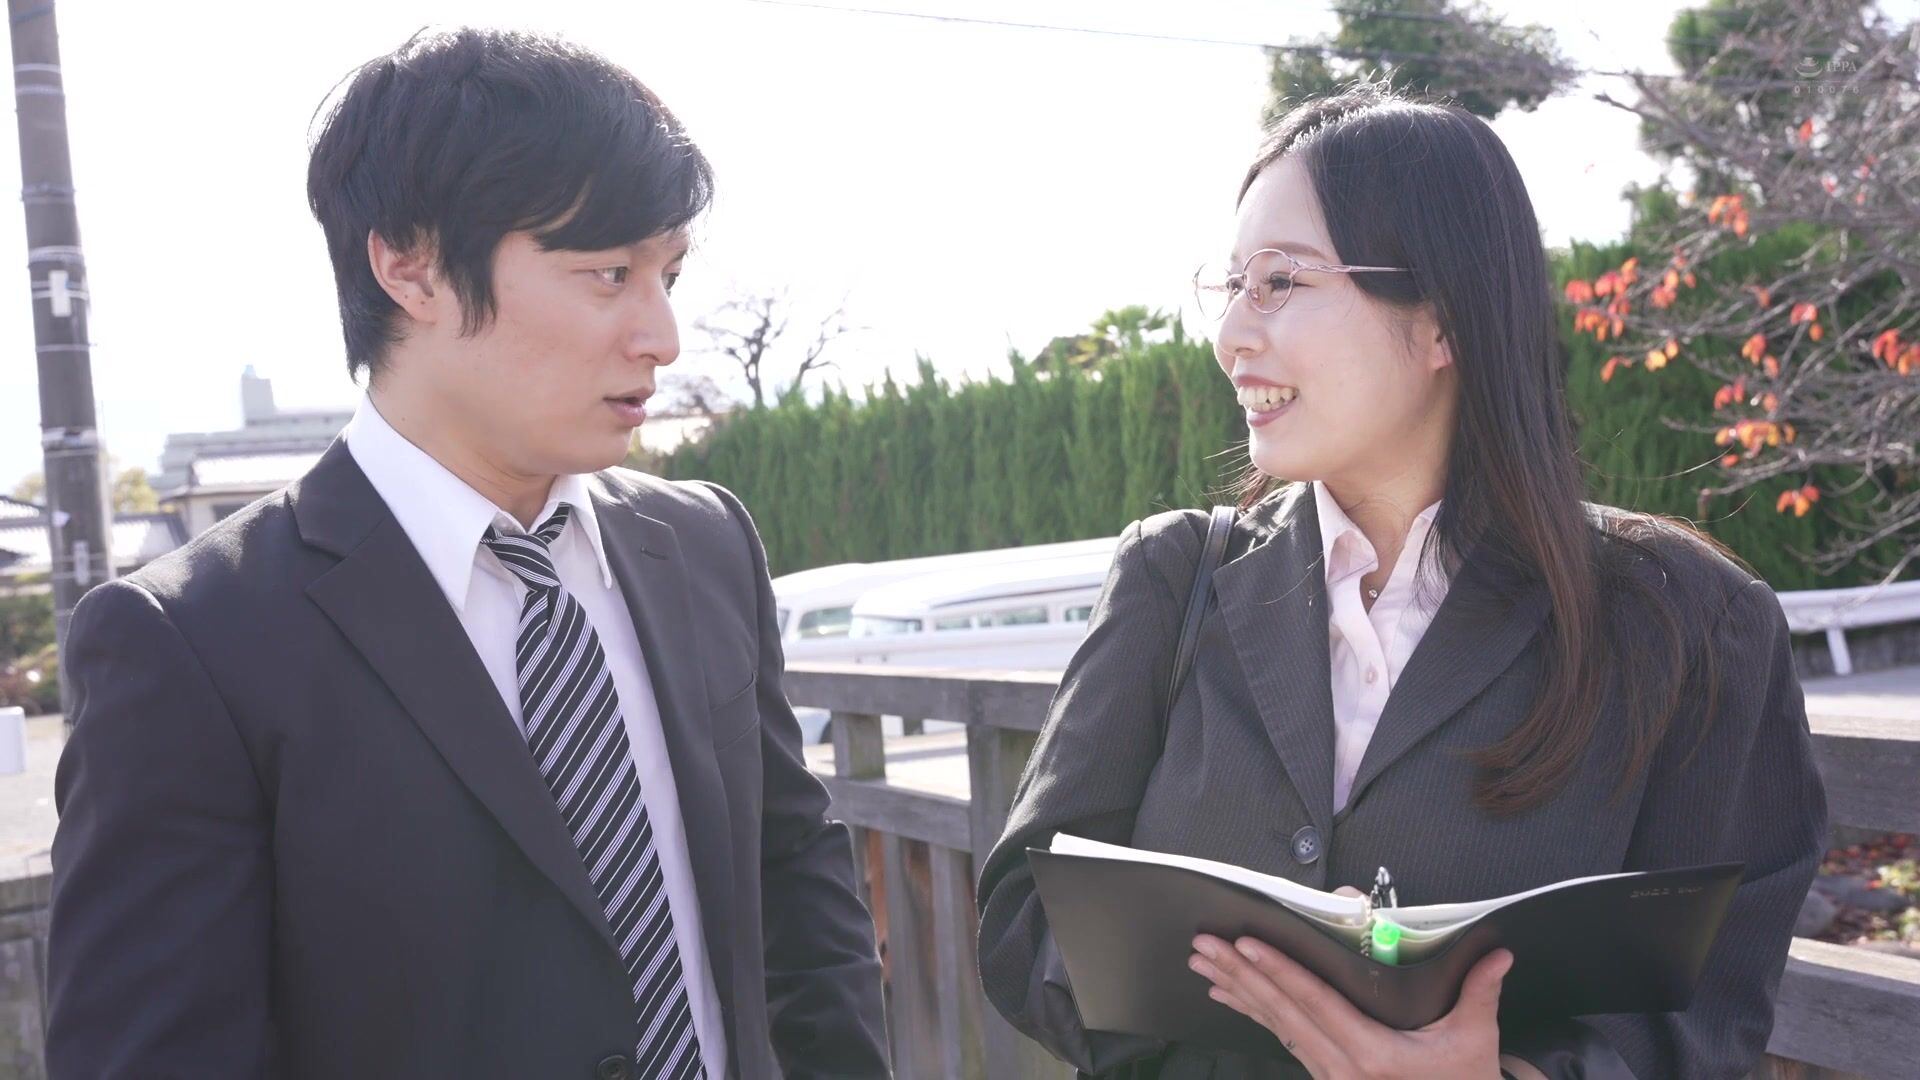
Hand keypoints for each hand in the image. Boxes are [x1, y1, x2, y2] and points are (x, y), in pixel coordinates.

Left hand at [1189, 932, 1511, 1079]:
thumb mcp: (1475, 1040)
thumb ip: (1479, 993)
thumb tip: (1499, 954)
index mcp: (1372, 1054)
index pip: (1316, 1002)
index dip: (1280, 971)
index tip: (1248, 944)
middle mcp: (1341, 1067)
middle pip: (1281, 1012)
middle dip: (1239, 974)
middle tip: (1204, 945)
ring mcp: (1329, 1075)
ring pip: (1274, 1026)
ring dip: (1237, 990)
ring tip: (1204, 964)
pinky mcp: (1324, 1076)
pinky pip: (1280, 1038)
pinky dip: (1252, 1012)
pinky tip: (1228, 994)